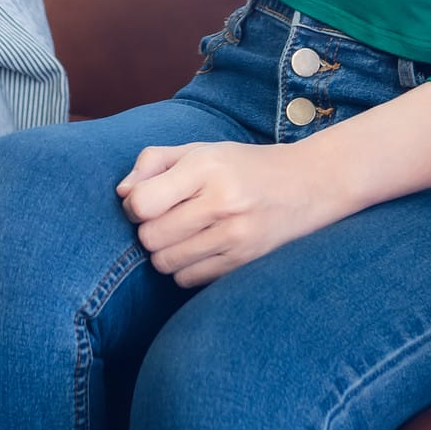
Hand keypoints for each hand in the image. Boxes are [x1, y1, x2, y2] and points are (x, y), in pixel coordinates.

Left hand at [117, 138, 359, 288]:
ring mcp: (236, 237)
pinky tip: (200, 250)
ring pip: (166, 263)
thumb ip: (153, 163)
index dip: (134, 206)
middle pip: (150, 238)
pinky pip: (188, 280)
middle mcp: (222, 202)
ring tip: (182, 235)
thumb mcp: (199, 150)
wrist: (308, 185)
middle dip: (148, 231)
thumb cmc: (243, 166)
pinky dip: (184, 269)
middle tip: (165, 220)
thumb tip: (122, 194)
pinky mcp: (244, 263)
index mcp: (207, 167)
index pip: (142, 203)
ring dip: (164, 253)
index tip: (147, 202)